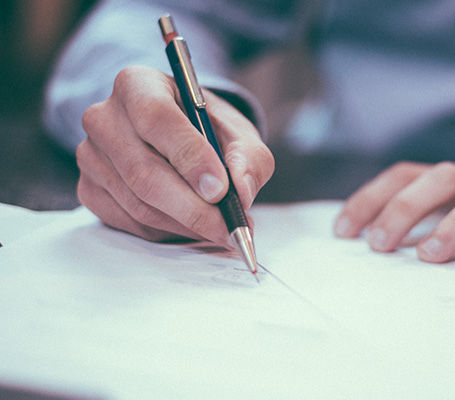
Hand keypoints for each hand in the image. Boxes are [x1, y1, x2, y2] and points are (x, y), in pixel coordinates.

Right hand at [77, 65, 273, 246]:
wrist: (181, 138)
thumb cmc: (208, 130)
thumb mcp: (239, 133)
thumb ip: (248, 157)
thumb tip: (241, 191)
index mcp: (138, 84)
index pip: (156, 118)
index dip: (190, 157)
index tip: (220, 189)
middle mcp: (104, 117)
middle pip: (144, 171)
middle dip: (193, 208)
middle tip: (229, 227)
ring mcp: (91, 156)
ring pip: (139, 204)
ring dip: (186, 224)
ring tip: (221, 228)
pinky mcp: (89, 189)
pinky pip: (130, 222)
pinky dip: (168, 231)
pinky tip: (193, 225)